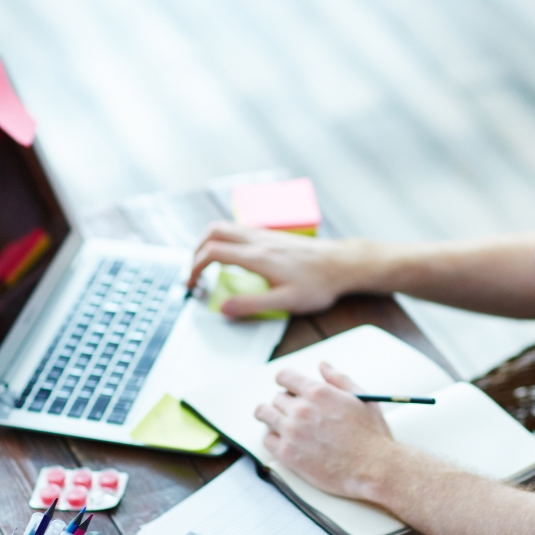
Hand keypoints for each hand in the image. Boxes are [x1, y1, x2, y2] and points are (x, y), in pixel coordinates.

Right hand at [188, 222, 369, 317]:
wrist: (342, 264)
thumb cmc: (318, 284)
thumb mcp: (286, 302)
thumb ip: (252, 305)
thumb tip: (223, 308)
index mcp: (257, 256)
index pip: (212, 252)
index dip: (194, 267)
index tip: (192, 284)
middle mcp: (258, 239)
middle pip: (213, 231)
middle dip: (195, 250)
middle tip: (194, 271)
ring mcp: (265, 234)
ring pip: (225, 227)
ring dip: (209, 242)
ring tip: (207, 264)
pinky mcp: (272, 234)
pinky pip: (239, 229)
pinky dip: (225, 240)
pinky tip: (233, 258)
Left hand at [254, 362, 396, 500]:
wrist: (373, 468)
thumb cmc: (371, 434)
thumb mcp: (361, 398)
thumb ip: (338, 379)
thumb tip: (322, 365)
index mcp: (318, 392)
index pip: (285, 376)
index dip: (285, 380)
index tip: (286, 386)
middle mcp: (301, 409)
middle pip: (276, 397)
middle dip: (284, 402)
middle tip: (292, 410)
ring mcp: (291, 432)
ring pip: (265, 414)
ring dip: (270, 415)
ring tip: (277, 421)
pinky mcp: (287, 454)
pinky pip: (267, 439)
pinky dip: (272, 437)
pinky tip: (282, 439)